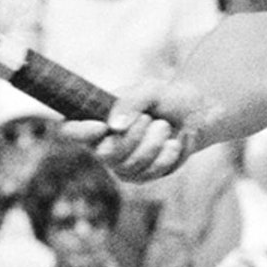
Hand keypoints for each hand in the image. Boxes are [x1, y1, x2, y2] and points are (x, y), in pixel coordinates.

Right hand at [60, 80, 205, 180]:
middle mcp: (104, 145)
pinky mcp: (143, 176)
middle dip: (134, 136)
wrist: (197, 114)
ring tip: (165, 126)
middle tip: (150, 118)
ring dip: (155, 142)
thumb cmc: (167, 98)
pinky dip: (170, 153)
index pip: (69, 130)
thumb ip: (130, 101)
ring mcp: (122, 164)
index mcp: (96, 119)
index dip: (78, 132)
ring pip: (132, 165)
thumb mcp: (150, 90)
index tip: (101, 126)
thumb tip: (114, 127)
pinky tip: (174, 142)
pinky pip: (153, 172)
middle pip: (106, 154)